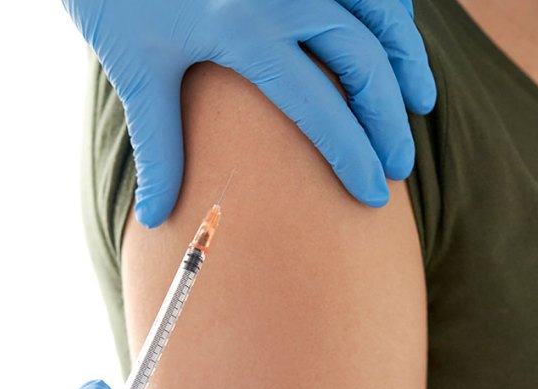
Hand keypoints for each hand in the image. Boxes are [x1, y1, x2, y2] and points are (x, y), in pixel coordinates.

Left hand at [65, 0, 437, 226]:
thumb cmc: (117, 1)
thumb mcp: (136, 71)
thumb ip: (157, 147)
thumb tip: (154, 219)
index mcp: (245, 30)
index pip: (320, 107)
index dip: (354, 156)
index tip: (373, 195)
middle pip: (364, 61)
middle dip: (390, 119)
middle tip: (400, 165)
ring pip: (380, 11)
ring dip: (406, 57)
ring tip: (420, 101)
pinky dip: (389, 10)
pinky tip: (395, 40)